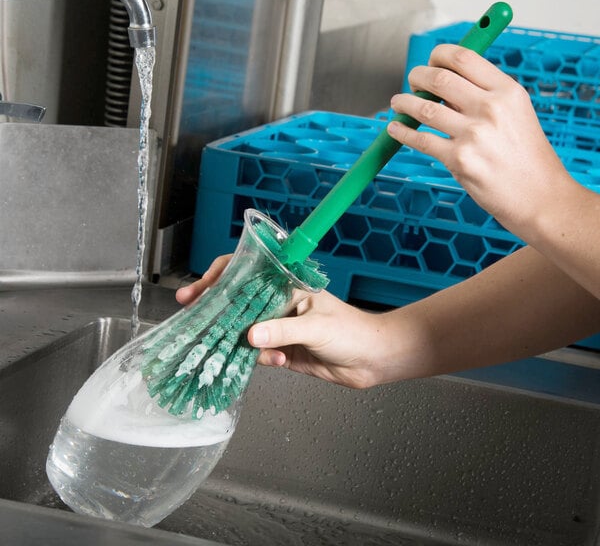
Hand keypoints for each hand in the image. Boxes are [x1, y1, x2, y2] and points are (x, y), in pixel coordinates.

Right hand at [176, 261, 396, 388]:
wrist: (371, 360)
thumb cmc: (351, 331)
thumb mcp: (315, 326)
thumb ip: (282, 330)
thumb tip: (250, 335)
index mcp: (287, 285)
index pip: (248, 272)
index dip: (220, 277)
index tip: (200, 290)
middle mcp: (279, 303)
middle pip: (239, 302)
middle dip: (217, 310)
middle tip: (193, 316)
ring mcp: (279, 327)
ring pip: (245, 329)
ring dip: (238, 340)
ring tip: (232, 347)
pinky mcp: (282, 350)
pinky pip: (258, 353)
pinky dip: (261, 358)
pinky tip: (276, 361)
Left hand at [387, 44, 573, 242]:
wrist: (539, 196)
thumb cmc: (527, 158)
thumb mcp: (517, 114)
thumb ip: (486, 96)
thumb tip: (446, 83)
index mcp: (507, 91)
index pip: (464, 58)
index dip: (439, 55)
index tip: (430, 61)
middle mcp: (490, 108)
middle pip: (439, 78)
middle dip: (418, 77)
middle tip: (411, 82)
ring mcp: (473, 135)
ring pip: (424, 108)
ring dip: (404, 103)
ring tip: (398, 104)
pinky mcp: (458, 160)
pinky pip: (420, 139)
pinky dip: (402, 132)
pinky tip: (396, 128)